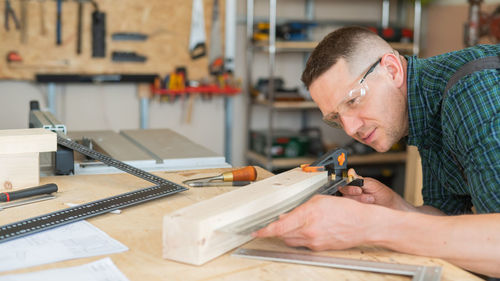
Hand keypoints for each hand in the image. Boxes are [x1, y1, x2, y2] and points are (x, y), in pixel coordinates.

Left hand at [253, 195, 373, 250]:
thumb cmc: (346, 210)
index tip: (256, 232)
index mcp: (308, 216)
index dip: (265, 231)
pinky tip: (309, 228)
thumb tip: (286, 216)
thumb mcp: (320, 200)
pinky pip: (303, 243)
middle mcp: (309, 232)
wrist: (364, 225)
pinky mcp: (319, 248)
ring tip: (297, 223)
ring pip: (291, 240)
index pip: (279, 227)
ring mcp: (314, 242)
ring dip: (289, 233)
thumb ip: (300, 207)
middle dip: (278, 228)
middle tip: (279, 221)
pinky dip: (301, 236)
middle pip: (283, 234)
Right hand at [340, 169, 411, 210]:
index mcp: (355, 182)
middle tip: (364, 194)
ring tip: (371, 199)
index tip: (359, 189)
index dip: (349, 187)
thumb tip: (351, 172)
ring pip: (348, 200)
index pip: (344, 182)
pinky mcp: (355, 209)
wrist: (390, 206)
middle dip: (356, 194)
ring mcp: (353, 201)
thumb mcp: (372, 184)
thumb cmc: (383, 194)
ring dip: (360, 200)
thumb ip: (360, 179)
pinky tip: (368, 205)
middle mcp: (352, 191)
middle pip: (344, 192)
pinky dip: (360, 207)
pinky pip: (352, 209)